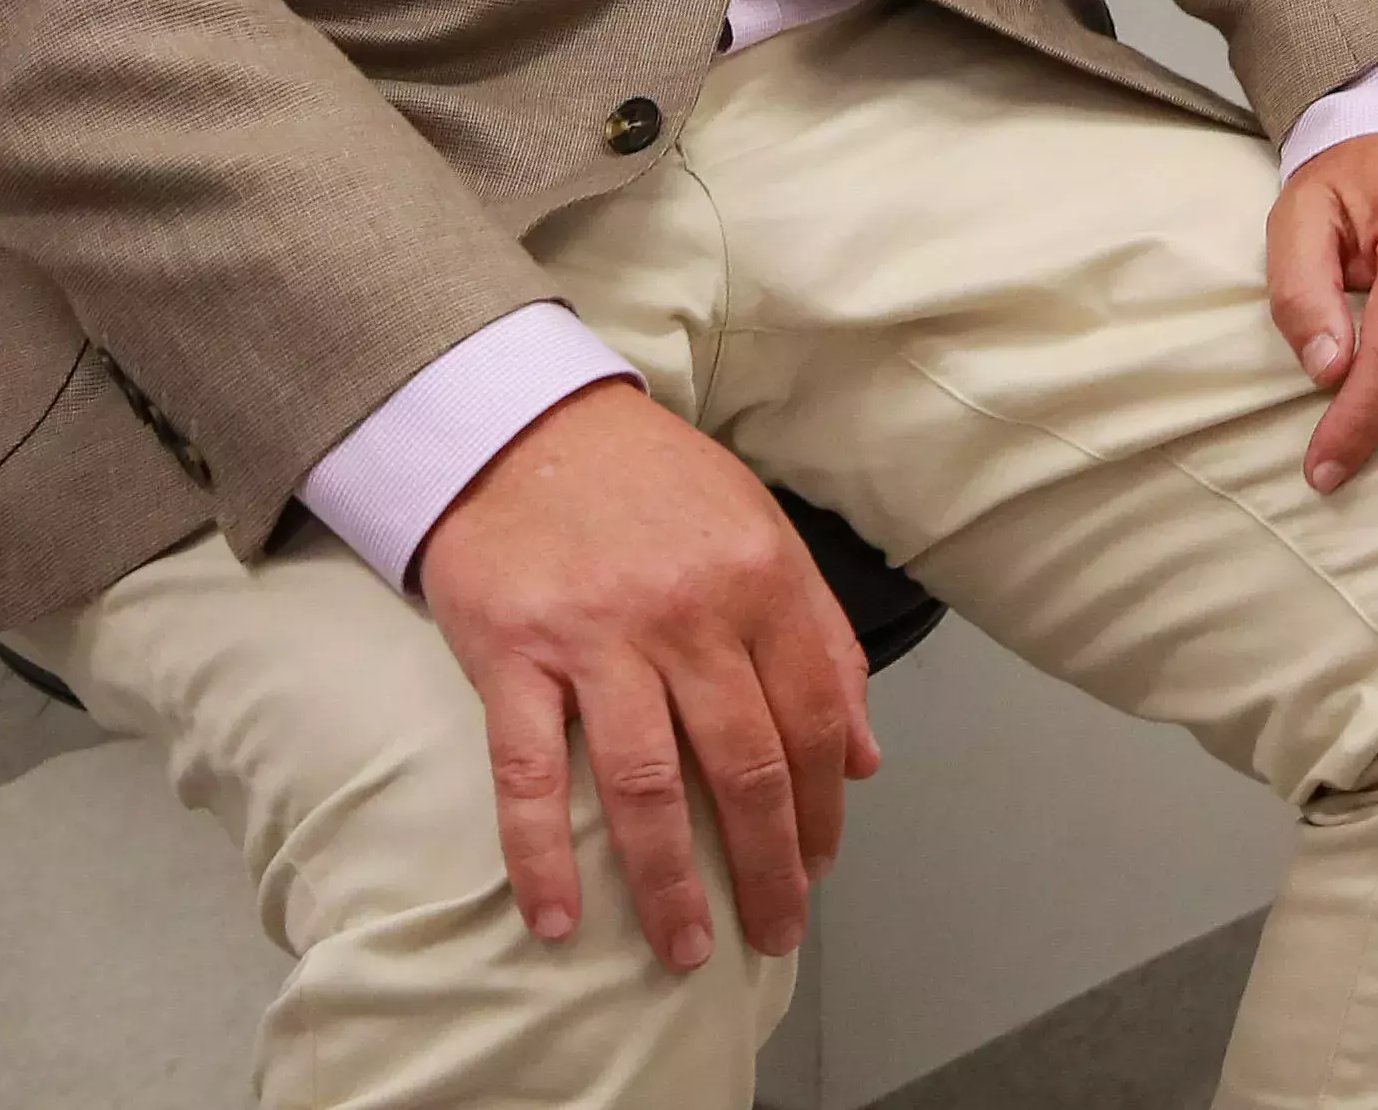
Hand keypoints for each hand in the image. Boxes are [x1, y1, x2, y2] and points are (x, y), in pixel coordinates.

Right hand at [417, 381, 881, 971]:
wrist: (522, 425)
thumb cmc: (650, 486)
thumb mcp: (760, 532)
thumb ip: (820, 638)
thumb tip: (862, 758)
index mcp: (759, 580)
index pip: (812, 718)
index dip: (821, 808)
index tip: (818, 868)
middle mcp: (688, 612)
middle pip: (744, 765)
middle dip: (768, 867)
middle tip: (774, 935)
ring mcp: (598, 636)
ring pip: (647, 786)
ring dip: (670, 885)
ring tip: (687, 952)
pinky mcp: (514, 652)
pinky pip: (530, 773)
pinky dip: (543, 855)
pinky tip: (557, 920)